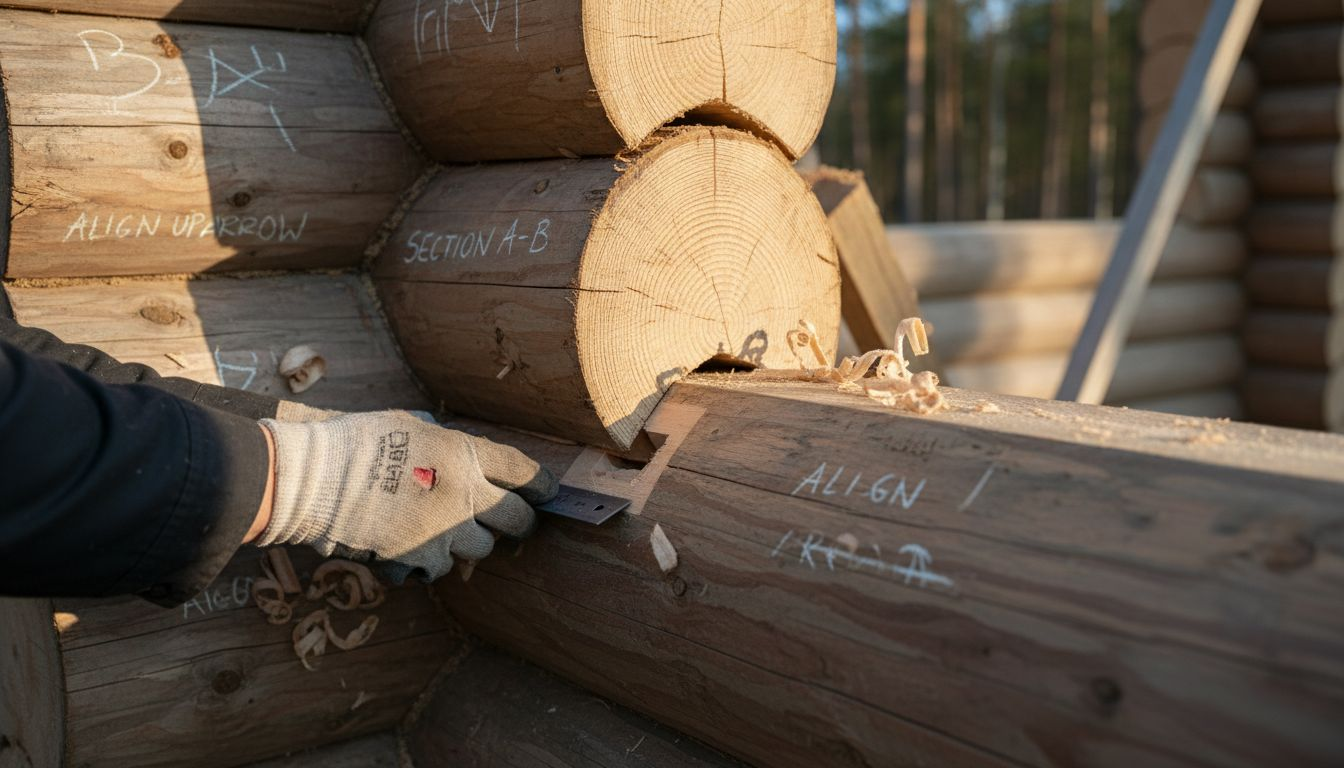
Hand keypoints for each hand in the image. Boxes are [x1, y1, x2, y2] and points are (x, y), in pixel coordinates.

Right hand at [254, 411, 557, 579]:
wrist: (314, 479)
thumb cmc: (355, 442)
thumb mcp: (409, 425)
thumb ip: (444, 443)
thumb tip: (463, 454)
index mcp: (464, 454)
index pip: (524, 472)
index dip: (541, 485)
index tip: (547, 492)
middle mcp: (464, 495)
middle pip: (518, 520)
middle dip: (520, 522)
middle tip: (514, 523)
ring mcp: (444, 532)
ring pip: (480, 548)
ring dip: (467, 542)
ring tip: (440, 530)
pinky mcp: (419, 560)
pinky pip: (439, 569)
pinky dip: (428, 563)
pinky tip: (408, 549)